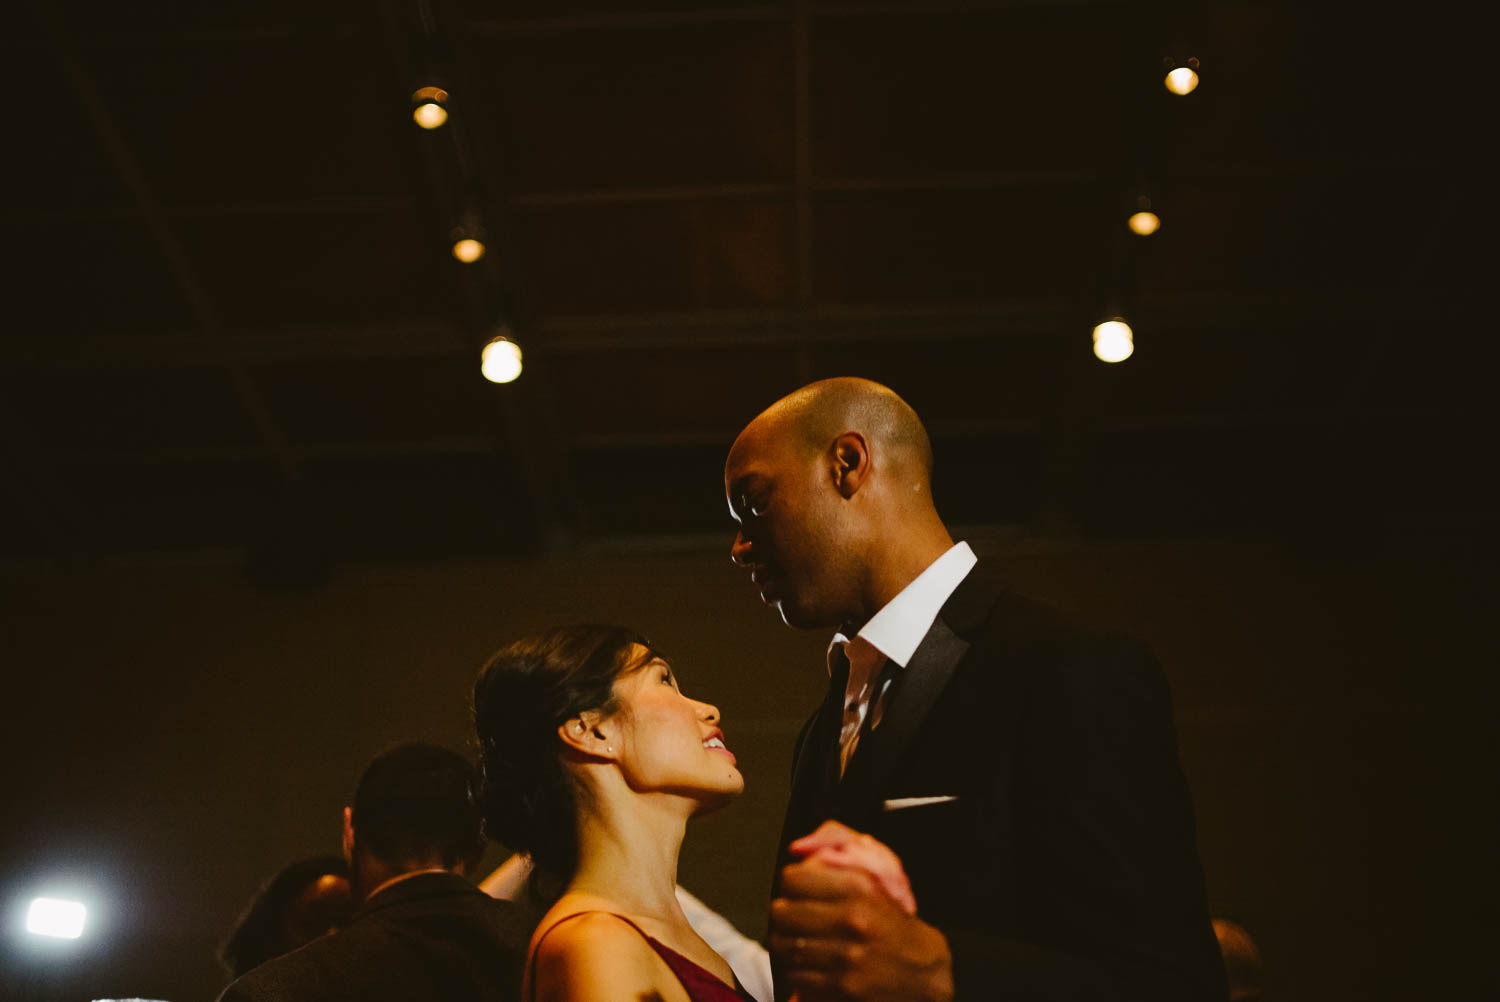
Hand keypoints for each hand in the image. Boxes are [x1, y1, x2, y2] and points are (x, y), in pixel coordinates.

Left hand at [772, 827, 952, 1001]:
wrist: (925, 970)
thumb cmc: (891, 924)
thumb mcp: (871, 883)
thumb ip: (835, 859)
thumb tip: (796, 848)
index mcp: (858, 887)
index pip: (793, 878)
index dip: (789, 887)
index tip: (795, 895)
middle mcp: (853, 918)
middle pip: (782, 912)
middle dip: (780, 919)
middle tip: (789, 923)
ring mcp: (849, 954)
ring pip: (785, 947)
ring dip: (785, 948)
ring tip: (796, 946)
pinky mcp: (845, 985)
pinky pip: (798, 975)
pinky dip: (797, 973)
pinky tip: (809, 968)